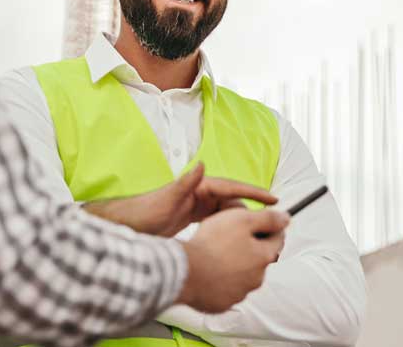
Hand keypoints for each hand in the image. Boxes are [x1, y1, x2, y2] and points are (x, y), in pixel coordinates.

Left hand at [83, 163, 276, 236]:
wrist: (128, 226)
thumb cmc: (145, 212)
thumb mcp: (167, 199)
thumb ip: (185, 182)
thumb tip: (202, 164)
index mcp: (198, 186)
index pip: (233, 187)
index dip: (254, 192)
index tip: (273, 199)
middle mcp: (200, 192)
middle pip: (234, 201)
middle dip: (253, 211)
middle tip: (271, 224)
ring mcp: (197, 205)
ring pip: (228, 212)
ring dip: (243, 221)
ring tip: (259, 234)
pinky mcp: (193, 217)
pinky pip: (218, 220)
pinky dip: (229, 227)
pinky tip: (238, 239)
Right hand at [176, 208, 288, 312]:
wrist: (185, 272)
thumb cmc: (212, 244)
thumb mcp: (242, 219)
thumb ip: (268, 218)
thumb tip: (286, 218)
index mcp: (264, 256)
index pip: (278, 238)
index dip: (271, 226)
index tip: (261, 220)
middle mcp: (256, 278)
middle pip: (259, 258)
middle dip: (251, 246)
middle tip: (232, 235)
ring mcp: (239, 293)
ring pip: (243, 274)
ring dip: (236, 264)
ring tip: (217, 253)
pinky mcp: (222, 303)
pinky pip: (226, 288)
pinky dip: (221, 279)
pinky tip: (209, 270)